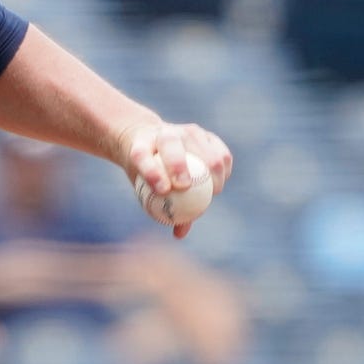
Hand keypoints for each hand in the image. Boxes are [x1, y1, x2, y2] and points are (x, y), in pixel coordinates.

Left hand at [117, 121, 231, 238]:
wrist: (151, 142)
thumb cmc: (147, 173)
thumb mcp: (145, 189)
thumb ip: (163, 208)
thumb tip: (180, 234)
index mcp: (140, 145)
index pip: (142, 156)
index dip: (153, 172)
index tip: (163, 190)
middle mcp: (162, 133)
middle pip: (170, 144)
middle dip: (178, 165)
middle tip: (186, 187)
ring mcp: (184, 130)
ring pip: (198, 145)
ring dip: (210, 170)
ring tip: (213, 190)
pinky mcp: (204, 134)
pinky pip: (220, 152)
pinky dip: (223, 169)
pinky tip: (221, 183)